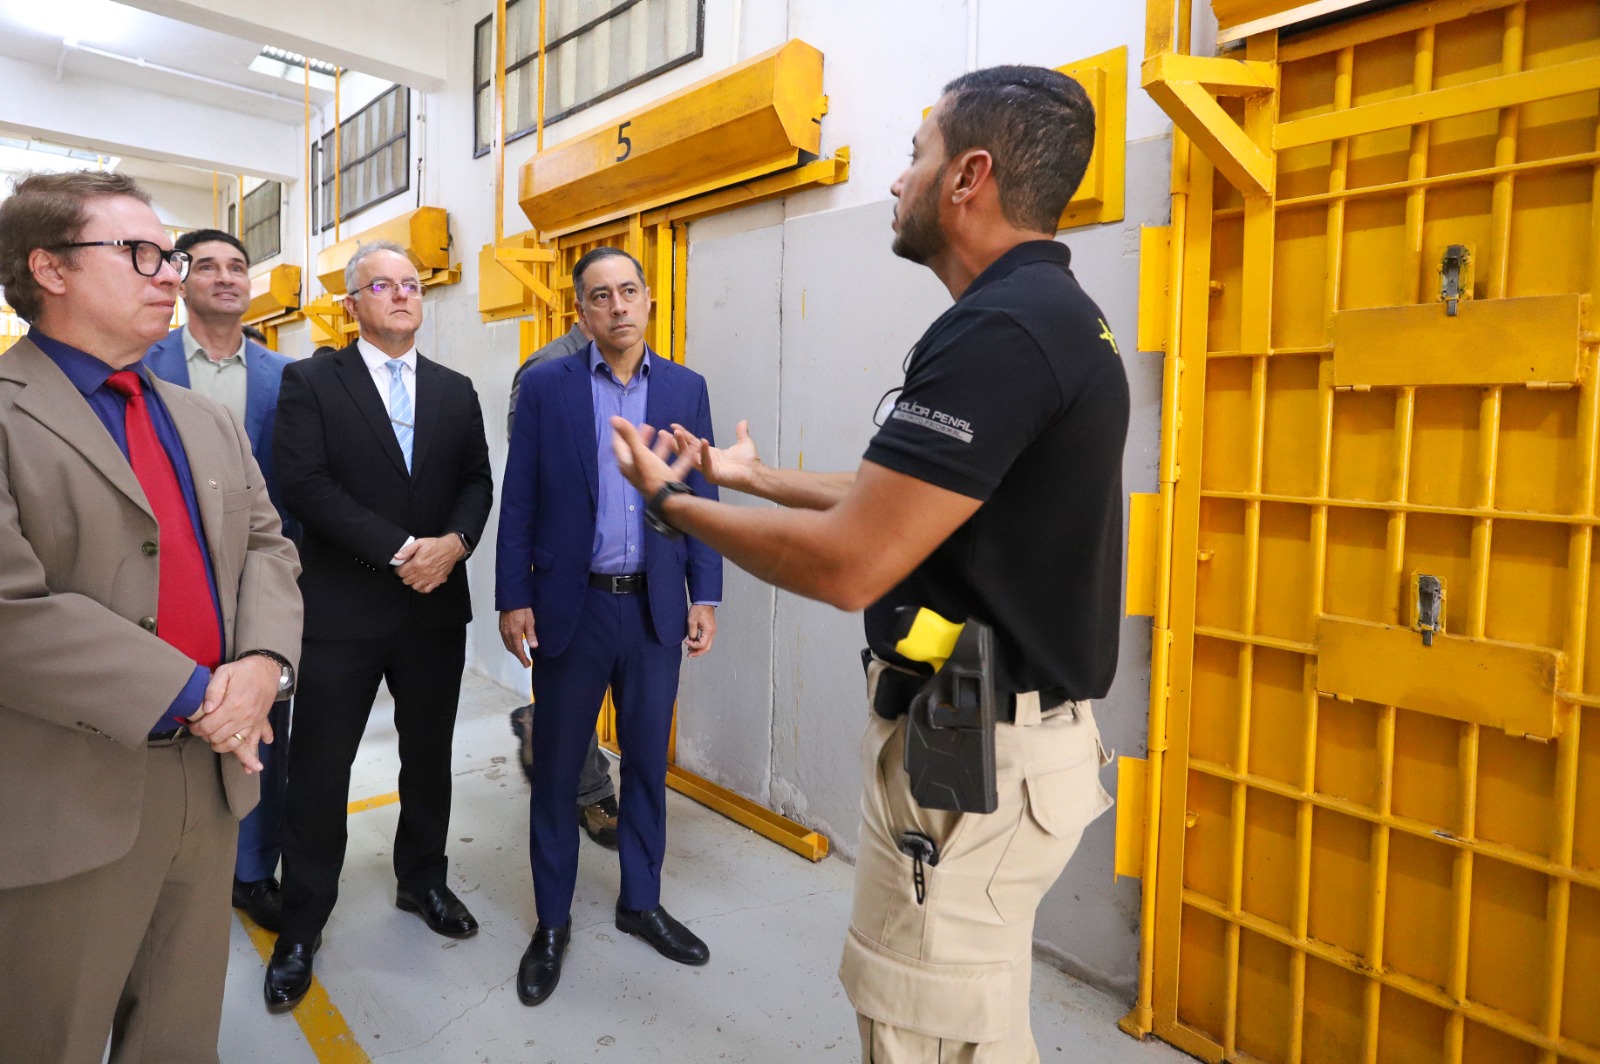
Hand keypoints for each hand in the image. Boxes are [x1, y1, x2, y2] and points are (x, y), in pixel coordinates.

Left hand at [190, 656, 277, 771]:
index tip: (192, 725)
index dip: (196, 728)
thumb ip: (213, 690)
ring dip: (221, 746)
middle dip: (205, 737)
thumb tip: (206, 710)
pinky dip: (252, 758)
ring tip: (214, 741)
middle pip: (218, 738)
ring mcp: (252, 723)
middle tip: (200, 730)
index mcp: (232, 705)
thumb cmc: (244, 671)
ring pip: (234, 745)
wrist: (268, 670)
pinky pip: (255, 744)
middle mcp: (243, 718)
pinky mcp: (259, 724)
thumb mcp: (225, 672)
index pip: (208, 727)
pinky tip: (250, 768)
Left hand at [396, 535, 465, 592]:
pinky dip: (422, 587)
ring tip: (414, 576)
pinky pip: (426, 589)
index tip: (400, 567)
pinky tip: (421, 582)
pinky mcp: (437, 580)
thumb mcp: (419, 542)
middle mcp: (423, 573)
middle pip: (406, 580)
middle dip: (404, 575)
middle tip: (407, 570)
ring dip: (412, 582)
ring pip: (414, 586)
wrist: (451, 549)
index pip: (401, 572)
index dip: (398, 570)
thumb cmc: (436, 545)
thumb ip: (407, 550)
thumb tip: (397, 556)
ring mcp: (431, 578)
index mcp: (417, 563)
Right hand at [500, 608, 537, 667]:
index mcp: (514, 634)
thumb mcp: (530, 621)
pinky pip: (505, 640)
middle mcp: (507, 633)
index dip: (523, 659)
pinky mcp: (502, 627)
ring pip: (508, 645)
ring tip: (521, 654)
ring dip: (514, 651)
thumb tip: (534, 646)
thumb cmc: (522, 608)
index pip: (519, 650)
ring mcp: (503, 630)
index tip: (527, 664)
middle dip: (518, 656)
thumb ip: (531, 634)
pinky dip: (510, 645)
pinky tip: (515, 643)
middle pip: (512, 649)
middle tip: (525, 661)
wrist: (511, 598)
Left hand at [610, 417, 694, 499]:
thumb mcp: (640, 453)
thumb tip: (613, 418)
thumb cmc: (652, 476)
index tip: (621, 422)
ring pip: (656, 457)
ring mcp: (653, 476)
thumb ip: (629, 435)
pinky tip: (689, 448)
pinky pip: (674, 465)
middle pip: (638, 451)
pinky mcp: (667, 480)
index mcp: (628, 464)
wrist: (669, 500)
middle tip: (646, 426)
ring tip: (665, 433)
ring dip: (661, 445)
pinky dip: (680, 456)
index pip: (619, 445)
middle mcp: (638, 470)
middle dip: (642, 438)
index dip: (619, 433)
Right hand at [674, 419, 758, 490]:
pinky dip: (704, 453)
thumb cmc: (749, 462)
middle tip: (665, 432)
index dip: (684, 435)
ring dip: (683, 446)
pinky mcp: (712, 476)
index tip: (673, 426)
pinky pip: (705, 464)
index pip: (693, 443)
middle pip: (687, 450)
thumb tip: (743, 422)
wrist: (756, 473)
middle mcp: (706, 462)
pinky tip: (702, 441)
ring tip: (676, 434)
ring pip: (691, 457)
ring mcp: (708, 470)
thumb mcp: (743, 443)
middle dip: (676, 441)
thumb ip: (741, 433)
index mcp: (710, 454)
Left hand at [685, 604, 716, 656]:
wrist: (704, 602)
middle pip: (706, 648)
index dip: (693, 646)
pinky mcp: (709, 630)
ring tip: (690, 651)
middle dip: (697, 653)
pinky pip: (706, 640)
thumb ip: (692, 633)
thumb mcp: (692, 621)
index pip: (702, 644)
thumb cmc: (699, 609)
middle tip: (689, 655)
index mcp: (709, 631)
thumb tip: (691, 640)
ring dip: (698, 649)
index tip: (686, 642)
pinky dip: (700, 644)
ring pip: (707, 645)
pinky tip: (694, 644)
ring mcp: (712, 631)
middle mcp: (712, 632)